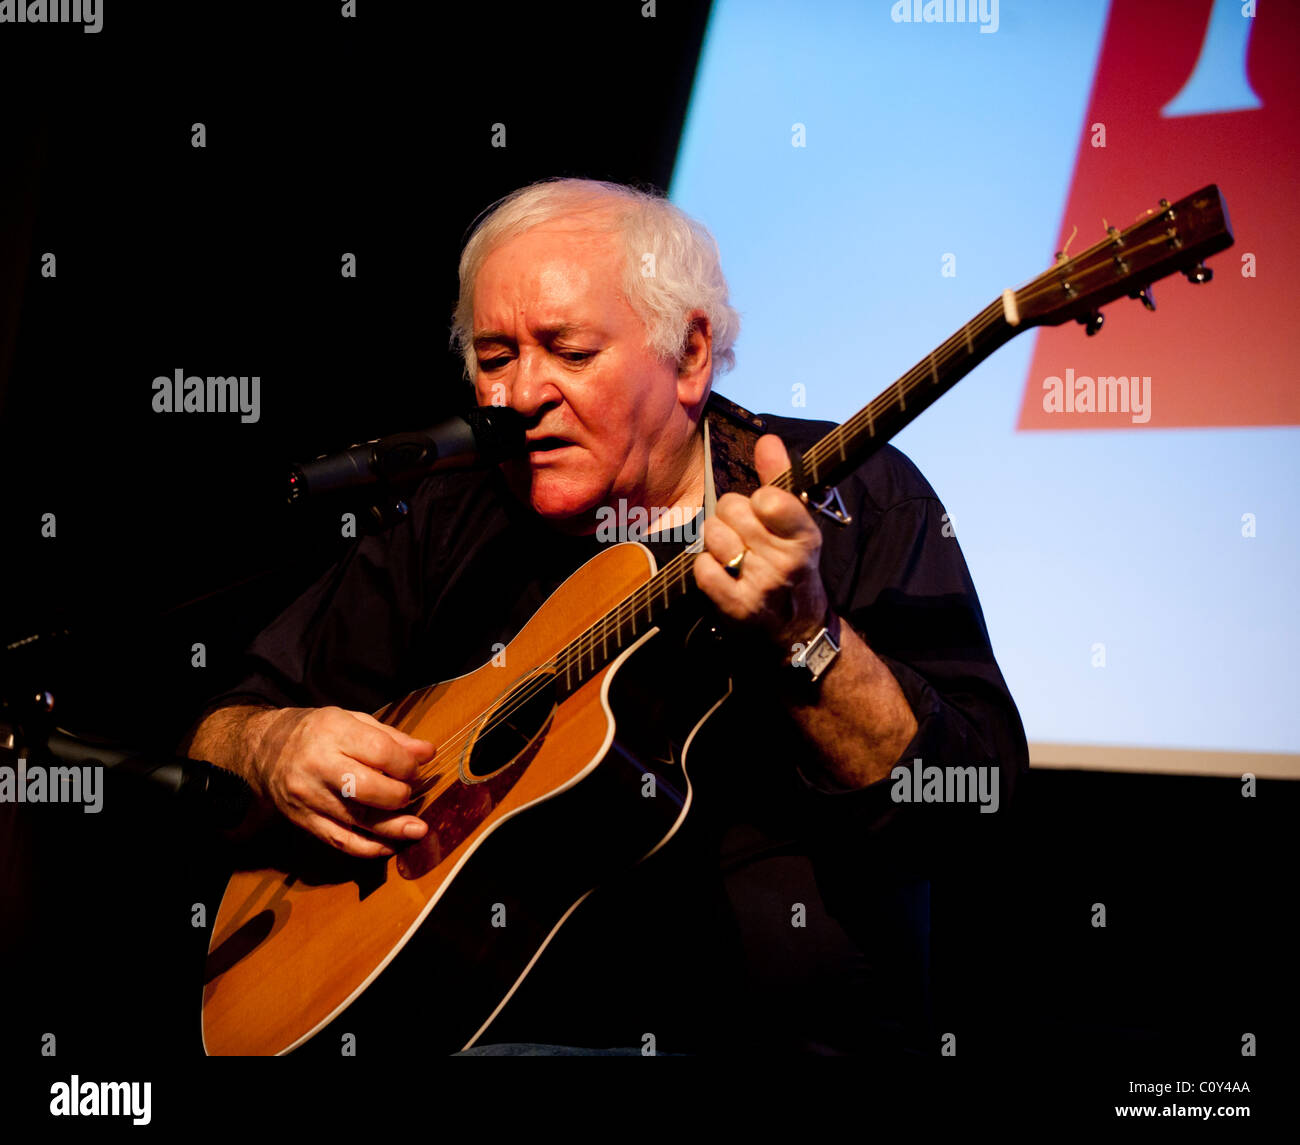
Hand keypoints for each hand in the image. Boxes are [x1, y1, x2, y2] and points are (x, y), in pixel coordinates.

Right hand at [247, 706, 433, 857]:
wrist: (264, 750)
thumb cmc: (317, 732)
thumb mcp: (353, 720)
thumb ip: (392, 737)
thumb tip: (427, 754)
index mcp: (334, 732)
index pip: (380, 752)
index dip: (406, 765)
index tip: (415, 769)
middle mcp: (318, 765)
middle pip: (368, 788)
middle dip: (399, 794)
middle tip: (410, 793)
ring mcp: (308, 796)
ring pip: (356, 818)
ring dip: (392, 827)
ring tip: (417, 829)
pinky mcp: (303, 820)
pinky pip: (339, 840)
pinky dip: (367, 848)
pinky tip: (389, 846)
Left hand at [693, 433, 829, 655]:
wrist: (796, 631)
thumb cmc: (792, 568)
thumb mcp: (797, 525)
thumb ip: (780, 479)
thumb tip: (767, 440)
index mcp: (804, 537)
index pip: (770, 498)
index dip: (758, 500)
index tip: (764, 512)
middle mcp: (785, 562)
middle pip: (731, 509)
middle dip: (732, 517)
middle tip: (746, 536)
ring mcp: (760, 586)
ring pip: (713, 534)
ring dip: (717, 541)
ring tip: (734, 554)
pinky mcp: (736, 607)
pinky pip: (701, 566)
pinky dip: (706, 567)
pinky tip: (723, 574)